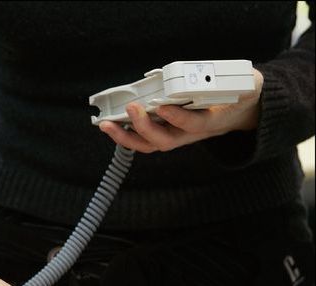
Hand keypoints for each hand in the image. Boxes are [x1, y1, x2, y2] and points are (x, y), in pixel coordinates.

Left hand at [99, 68, 263, 152]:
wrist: (241, 113)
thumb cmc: (240, 96)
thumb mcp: (245, 84)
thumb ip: (230, 80)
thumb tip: (208, 74)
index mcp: (212, 122)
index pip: (194, 124)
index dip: (178, 118)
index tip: (162, 106)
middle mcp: (191, 134)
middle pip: (165, 140)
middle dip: (144, 127)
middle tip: (130, 109)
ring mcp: (177, 136)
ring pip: (150, 144)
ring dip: (127, 137)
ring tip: (108, 125)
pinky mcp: (166, 133)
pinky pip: (144, 139)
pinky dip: (127, 134)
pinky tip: (112, 124)